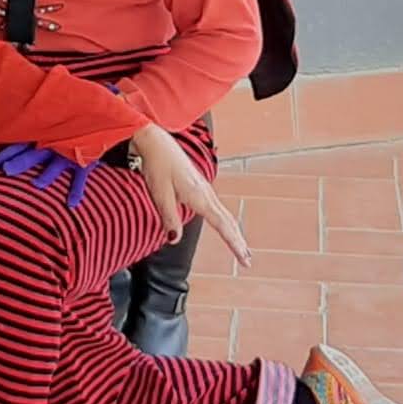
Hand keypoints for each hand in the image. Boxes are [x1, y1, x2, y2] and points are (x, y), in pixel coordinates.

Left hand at [0, 142, 92, 209]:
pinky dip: (76, 191)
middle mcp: (51, 145)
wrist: (92, 124)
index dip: (5, 154)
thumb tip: (4, 157)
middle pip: (32, 155)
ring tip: (36, 185)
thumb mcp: (44, 135)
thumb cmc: (63, 133)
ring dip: (46, 175)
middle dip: (19, 162)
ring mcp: (67, 154)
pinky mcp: (84, 162)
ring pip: (54, 166)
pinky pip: (80, 178)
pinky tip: (71, 204)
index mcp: (38, 138)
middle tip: (6, 171)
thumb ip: (27, 144)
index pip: (18, 146)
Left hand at [130, 124, 251, 267]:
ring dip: (233, 232)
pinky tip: (223, 225)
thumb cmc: (157, 166)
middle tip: (247, 261)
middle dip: (238, 241)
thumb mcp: (159, 194)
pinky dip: (224, 220)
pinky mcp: (199, 185)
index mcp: (199, 196)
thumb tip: (174, 240)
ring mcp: (204, 188)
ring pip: (224, 214)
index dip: (234, 244)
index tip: (244, 260)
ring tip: (240, 247)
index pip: (222, 226)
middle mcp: (206, 193)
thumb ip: (168, 217)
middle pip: (228, 221)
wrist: (156, 142)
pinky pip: (217, 207)